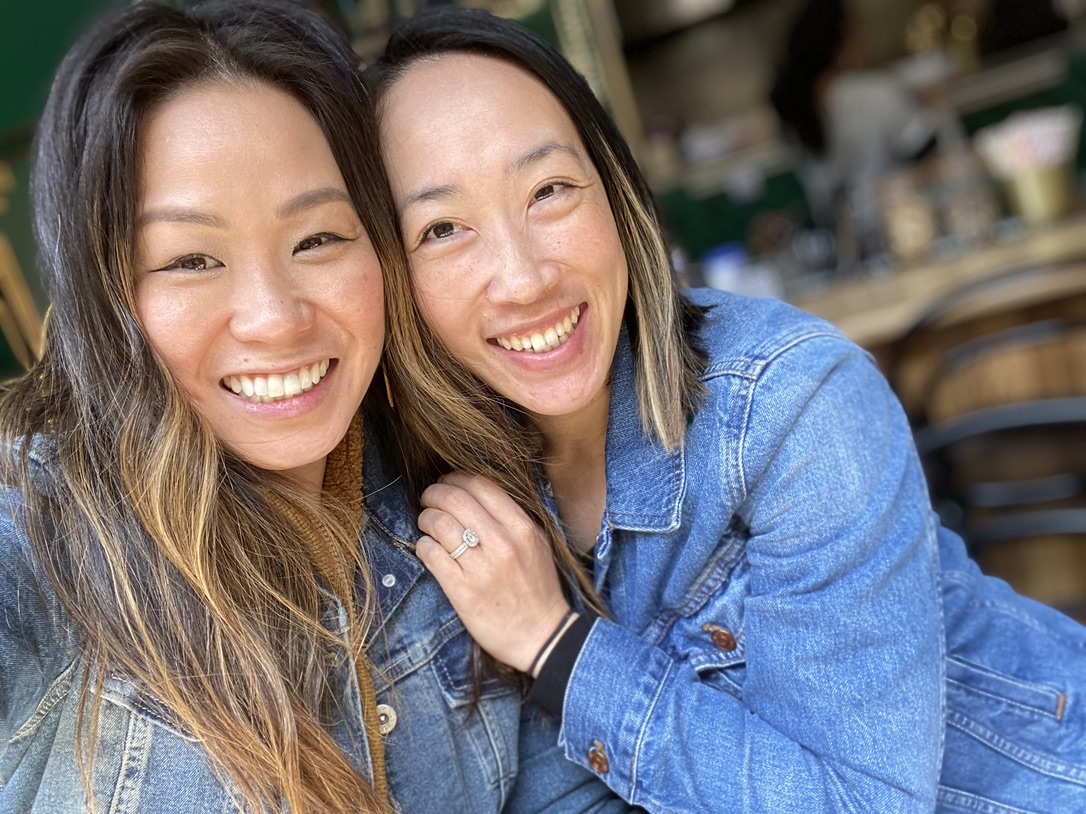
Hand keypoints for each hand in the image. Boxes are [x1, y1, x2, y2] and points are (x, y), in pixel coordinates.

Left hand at [415, 471, 569, 673]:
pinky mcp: (462, 591)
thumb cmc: (538, 589)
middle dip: (434, 493)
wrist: (541, 636)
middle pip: (455, 499)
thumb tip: (476, 495)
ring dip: (426, 518)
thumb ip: (512, 519)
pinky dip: (423, 545)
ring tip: (426, 523)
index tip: (448, 482)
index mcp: (522, 528)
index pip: (481, 486)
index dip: (457, 478)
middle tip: (429, 499)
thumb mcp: (537, 544)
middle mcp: (502, 544)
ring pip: (439, 524)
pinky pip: (431, 554)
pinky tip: (427, 548)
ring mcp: (481, 568)